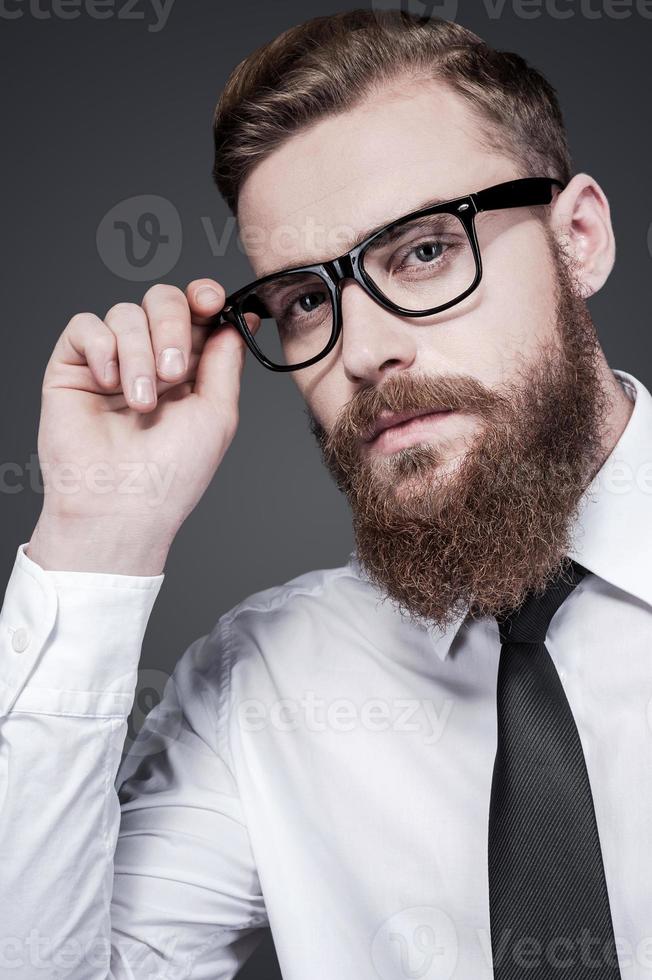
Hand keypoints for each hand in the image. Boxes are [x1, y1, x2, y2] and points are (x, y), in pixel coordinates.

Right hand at [27, 280, 258, 574]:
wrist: (122, 506)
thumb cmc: (172, 473)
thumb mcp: (217, 414)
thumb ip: (226, 361)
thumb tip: (238, 317)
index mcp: (188, 368)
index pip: (196, 312)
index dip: (204, 296)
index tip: (211, 301)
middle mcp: (150, 359)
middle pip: (162, 300)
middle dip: (172, 325)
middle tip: (173, 372)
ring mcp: (110, 362)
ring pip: (125, 312)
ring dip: (139, 354)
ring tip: (140, 402)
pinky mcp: (72, 367)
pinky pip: (85, 326)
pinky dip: (102, 348)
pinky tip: (109, 384)